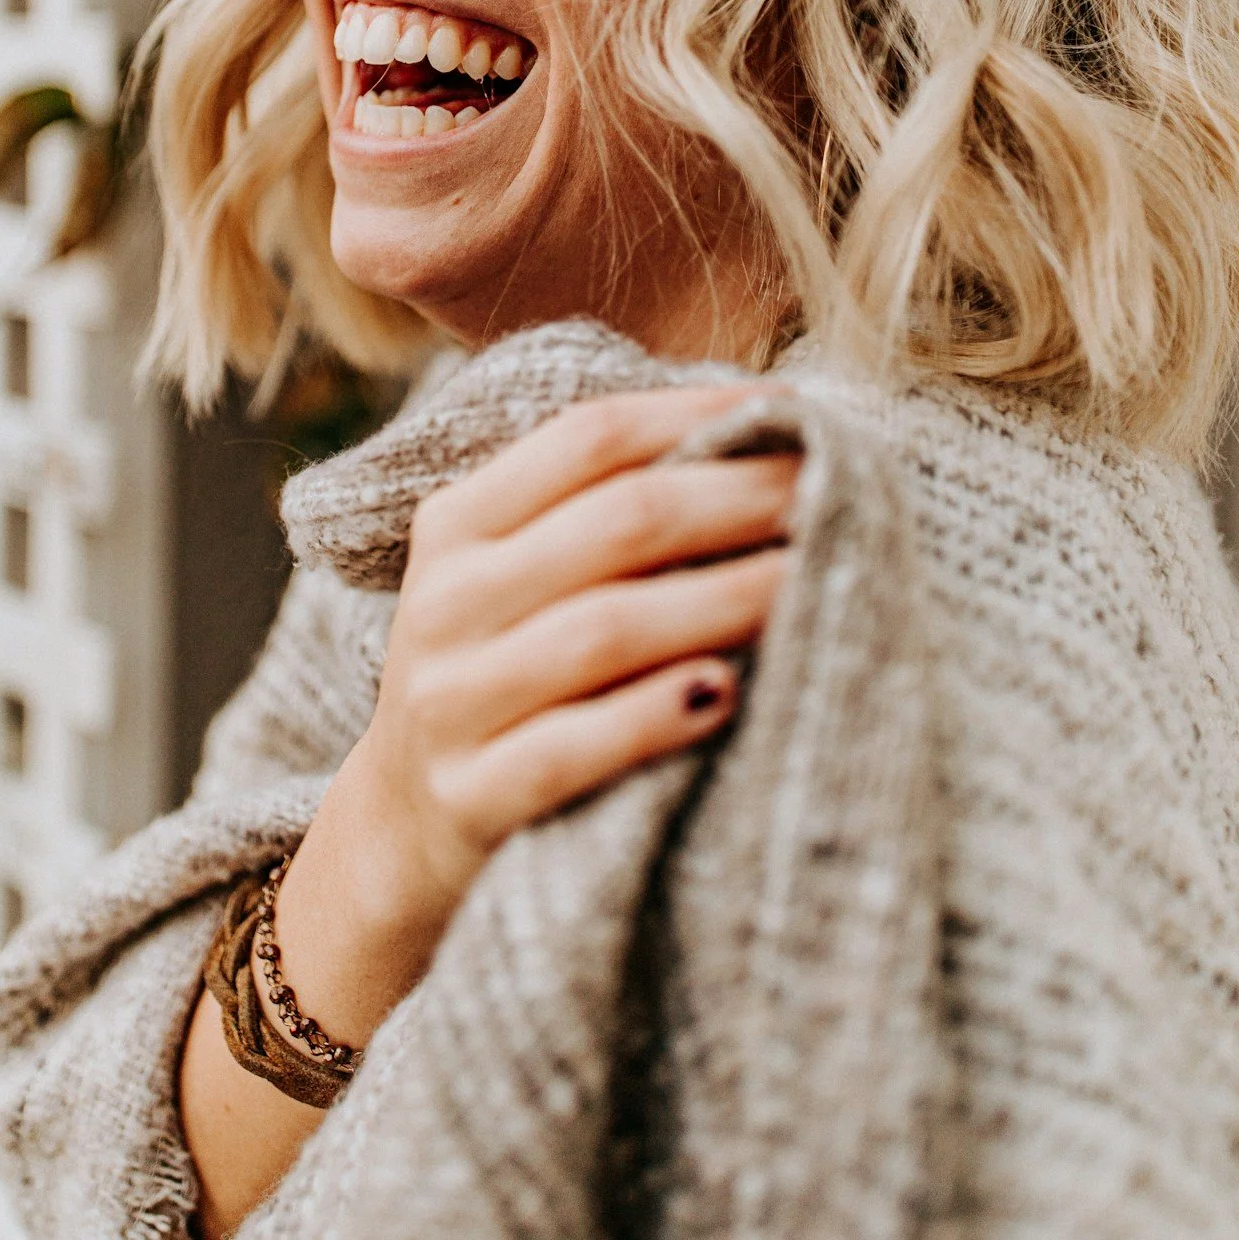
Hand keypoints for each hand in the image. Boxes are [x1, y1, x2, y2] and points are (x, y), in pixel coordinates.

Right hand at [182, 384, 795, 1239]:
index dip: (697, 415)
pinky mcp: (471, 797)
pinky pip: (575, 747)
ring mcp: (452, 700)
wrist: (402, 828)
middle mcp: (446, 601)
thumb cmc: (509, 672)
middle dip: (740, 499)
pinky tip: (728, 693)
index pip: (588, 438)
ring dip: (724, 600)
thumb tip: (762, 430)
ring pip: (605, 629)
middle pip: (618, 522)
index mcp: (460, 523)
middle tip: (835, 490)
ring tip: (811, 581)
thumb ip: (604, 507)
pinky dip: (656, 716)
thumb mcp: (518, 575)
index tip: (794, 411)